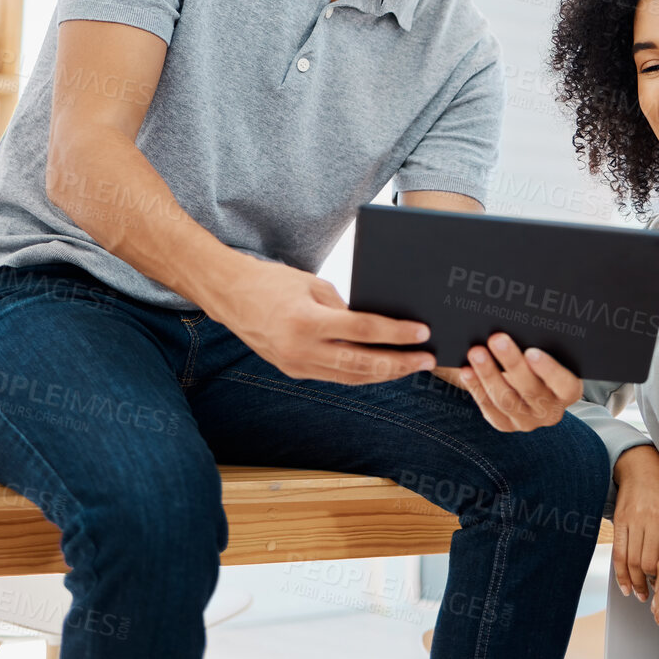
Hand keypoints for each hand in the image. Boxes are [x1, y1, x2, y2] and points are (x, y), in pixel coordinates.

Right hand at [204, 255, 435, 384]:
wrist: (230, 296)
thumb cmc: (273, 282)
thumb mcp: (313, 285)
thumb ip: (344, 307)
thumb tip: (379, 325)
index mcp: (306, 321)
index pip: (362, 330)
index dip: (395, 333)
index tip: (421, 332)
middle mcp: (300, 349)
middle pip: (361, 362)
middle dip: (399, 363)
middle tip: (427, 359)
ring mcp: (295, 365)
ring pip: (350, 376)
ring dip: (384, 373)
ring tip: (412, 366)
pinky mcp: (293, 370)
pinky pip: (335, 376)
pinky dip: (362, 373)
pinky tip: (383, 368)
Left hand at [448, 332, 582, 431]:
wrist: (526, 381)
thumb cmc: (539, 360)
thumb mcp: (549, 354)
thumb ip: (541, 344)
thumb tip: (522, 323)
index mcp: (569, 392)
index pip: (565, 385)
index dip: (549, 370)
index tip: (531, 351)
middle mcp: (550, 411)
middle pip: (531, 390)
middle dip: (512, 363)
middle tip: (496, 339)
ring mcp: (527, 421)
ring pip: (506, 400)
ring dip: (489, 374)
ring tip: (476, 352)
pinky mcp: (505, 425)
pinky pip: (489, 407)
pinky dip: (476, 387)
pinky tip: (467, 370)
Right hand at [610, 446, 658, 601]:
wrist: (642, 467)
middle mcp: (652, 517)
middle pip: (648, 557)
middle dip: (653, 580)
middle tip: (658, 592)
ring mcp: (634, 519)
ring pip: (632, 559)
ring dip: (638, 582)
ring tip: (642, 594)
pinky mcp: (619, 521)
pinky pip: (618, 552)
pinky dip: (621, 573)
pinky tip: (626, 587)